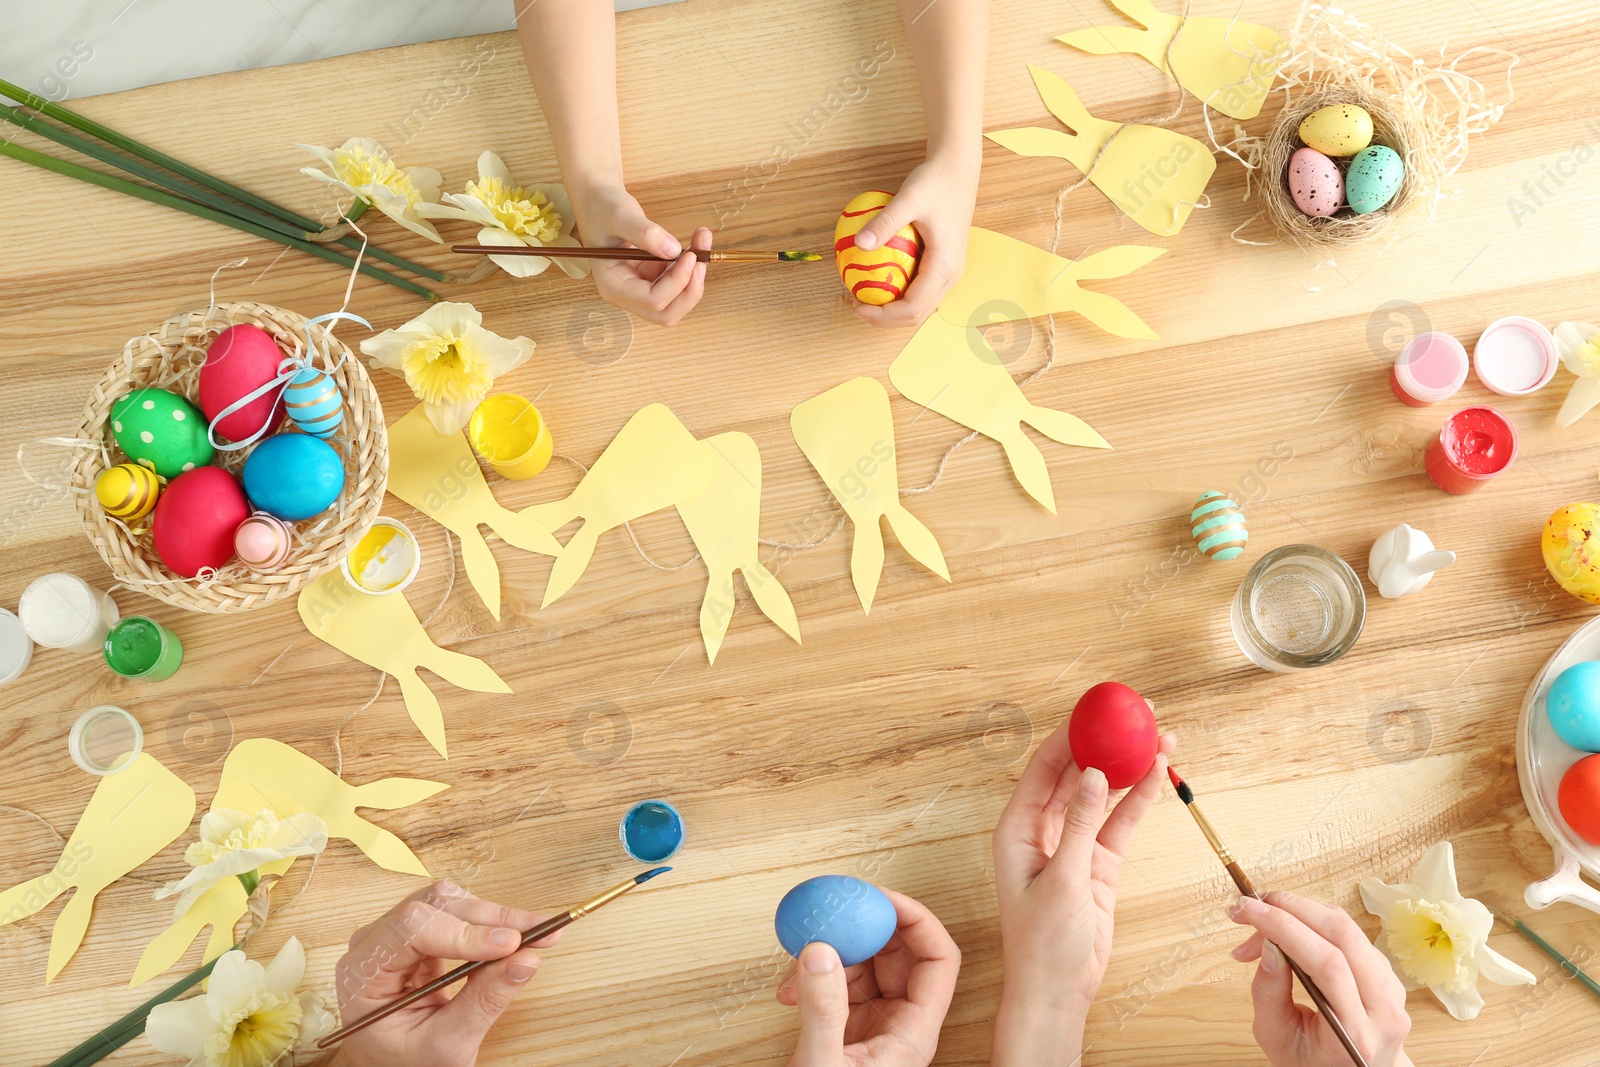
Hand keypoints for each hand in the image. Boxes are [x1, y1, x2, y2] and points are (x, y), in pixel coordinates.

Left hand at [330, 881, 559, 1066]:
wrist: (391, 1065)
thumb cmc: (406, 1062)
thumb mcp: (446, 1045)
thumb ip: (483, 1001)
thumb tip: (527, 959)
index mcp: (364, 973)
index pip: (411, 929)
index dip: (464, 931)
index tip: (511, 944)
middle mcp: (375, 942)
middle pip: (434, 906)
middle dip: (491, 919)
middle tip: (542, 933)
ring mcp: (396, 934)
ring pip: (450, 901)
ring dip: (494, 916)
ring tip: (535, 934)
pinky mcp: (420, 933)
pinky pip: (456, 911)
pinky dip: (489, 921)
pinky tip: (513, 936)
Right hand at [572, 182, 709, 325]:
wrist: (598, 199)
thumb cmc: (601, 207)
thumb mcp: (620, 215)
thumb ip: (645, 233)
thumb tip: (674, 250)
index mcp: (613, 286)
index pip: (652, 300)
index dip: (677, 283)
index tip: (691, 256)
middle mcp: (626, 294)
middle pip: (666, 314)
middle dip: (690, 290)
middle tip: (702, 261)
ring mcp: (640, 287)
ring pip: (676, 301)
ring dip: (694, 276)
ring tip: (701, 240)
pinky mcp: (651, 277)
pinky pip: (677, 282)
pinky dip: (690, 266)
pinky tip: (694, 242)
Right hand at [775, 888, 960, 1065]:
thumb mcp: (823, 1064)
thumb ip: (822, 1009)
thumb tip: (820, 949)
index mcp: (915, 1033)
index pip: (940, 959)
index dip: (916, 919)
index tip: (877, 898)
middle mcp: (902, 1024)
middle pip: (902, 954)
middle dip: (867, 928)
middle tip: (834, 911)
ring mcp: (876, 1026)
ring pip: (868, 965)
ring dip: (834, 952)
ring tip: (798, 959)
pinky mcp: (848, 1030)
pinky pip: (841, 984)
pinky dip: (815, 976)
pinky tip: (788, 990)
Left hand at [849, 151, 979, 327]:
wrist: (958, 168)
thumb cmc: (935, 181)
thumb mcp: (908, 198)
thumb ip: (885, 223)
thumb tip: (858, 244)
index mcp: (945, 266)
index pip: (912, 308)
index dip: (882, 315)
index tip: (856, 305)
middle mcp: (951, 275)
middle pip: (917, 314)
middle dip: (885, 318)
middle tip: (855, 304)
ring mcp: (950, 271)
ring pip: (920, 305)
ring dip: (892, 308)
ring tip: (864, 295)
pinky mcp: (944, 264)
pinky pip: (920, 289)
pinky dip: (899, 292)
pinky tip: (877, 277)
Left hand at [989, 721, 1175, 1064]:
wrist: (1057, 990)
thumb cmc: (1042, 943)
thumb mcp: (1062, 880)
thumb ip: (1080, 826)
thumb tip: (1095, 775)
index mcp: (1017, 828)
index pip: (1044, 768)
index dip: (1071, 735)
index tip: (1099, 709)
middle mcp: (1042, 829)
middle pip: (1077, 773)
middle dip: (1107, 743)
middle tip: (1139, 717)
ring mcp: (1073, 843)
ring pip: (1104, 794)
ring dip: (1131, 768)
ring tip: (1163, 739)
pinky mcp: (1099, 862)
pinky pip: (1120, 822)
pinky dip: (1140, 800)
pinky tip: (1160, 776)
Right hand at [1230, 892, 1413, 1066]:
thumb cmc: (1313, 1062)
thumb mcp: (1276, 1037)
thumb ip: (1269, 991)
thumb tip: (1267, 943)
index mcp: (1355, 1033)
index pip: (1326, 963)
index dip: (1284, 928)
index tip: (1248, 910)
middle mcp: (1383, 1009)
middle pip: (1342, 935)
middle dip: (1290, 908)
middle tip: (1250, 906)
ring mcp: (1392, 989)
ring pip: (1347, 927)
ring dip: (1298, 911)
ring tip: (1261, 921)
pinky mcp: (1388, 973)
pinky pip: (1350, 933)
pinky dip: (1312, 921)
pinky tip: (1286, 930)